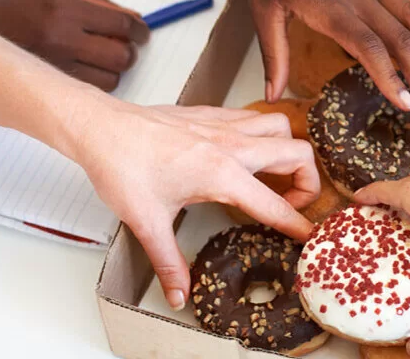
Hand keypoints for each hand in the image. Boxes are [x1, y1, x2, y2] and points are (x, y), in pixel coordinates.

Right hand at [0, 0, 149, 90]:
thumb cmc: (7, 9)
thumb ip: (94, 1)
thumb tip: (132, 16)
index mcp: (62, 6)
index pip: (121, 23)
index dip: (138, 31)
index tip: (142, 33)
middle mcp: (60, 36)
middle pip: (121, 55)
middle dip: (128, 51)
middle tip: (121, 46)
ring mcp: (55, 65)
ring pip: (111, 78)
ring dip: (112, 70)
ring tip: (97, 59)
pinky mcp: (50, 85)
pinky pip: (92, 91)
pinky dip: (96, 83)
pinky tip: (83, 71)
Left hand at [68, 99, 319, 310]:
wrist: (99, 127)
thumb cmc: (121, 167)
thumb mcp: (147, 222)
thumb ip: (169, 262)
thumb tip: (178, 294)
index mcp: (222, 175)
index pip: (275, 205)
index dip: (299, 225)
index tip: (311, 237)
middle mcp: (232, 146)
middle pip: (299, 154)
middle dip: (307, 182)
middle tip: (289, 204)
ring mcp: (224, 125)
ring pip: (282, 127)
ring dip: (289, 151)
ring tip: (274, 176)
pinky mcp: (212, 114)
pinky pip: (255, 117)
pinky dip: (264, 134)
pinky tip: (245, 154)